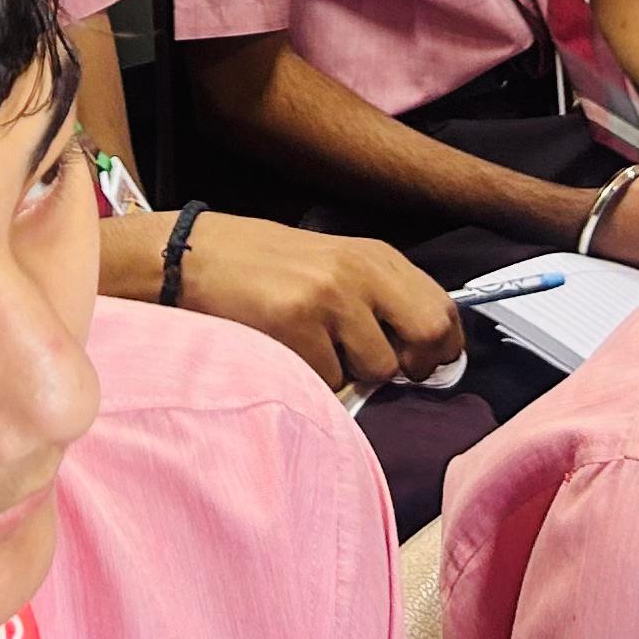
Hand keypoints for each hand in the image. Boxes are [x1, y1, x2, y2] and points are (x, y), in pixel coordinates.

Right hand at [173, 214, 464, 389]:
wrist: (193, 257)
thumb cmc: (263, 268)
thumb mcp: (334, 266)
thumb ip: (380, 299)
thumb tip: (424, 353)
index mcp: (375, 255)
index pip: (444, 308)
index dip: (443, 347)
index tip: (425, 364)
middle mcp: (360, 271)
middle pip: (430, 333)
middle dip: (415, 366)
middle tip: (383, 372)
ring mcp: (329, 297)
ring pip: (378, 369)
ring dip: (352, 375)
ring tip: (315, 349)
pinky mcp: (296, 325)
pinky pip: (329, 382)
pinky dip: (313, 380)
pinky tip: (287, 350)